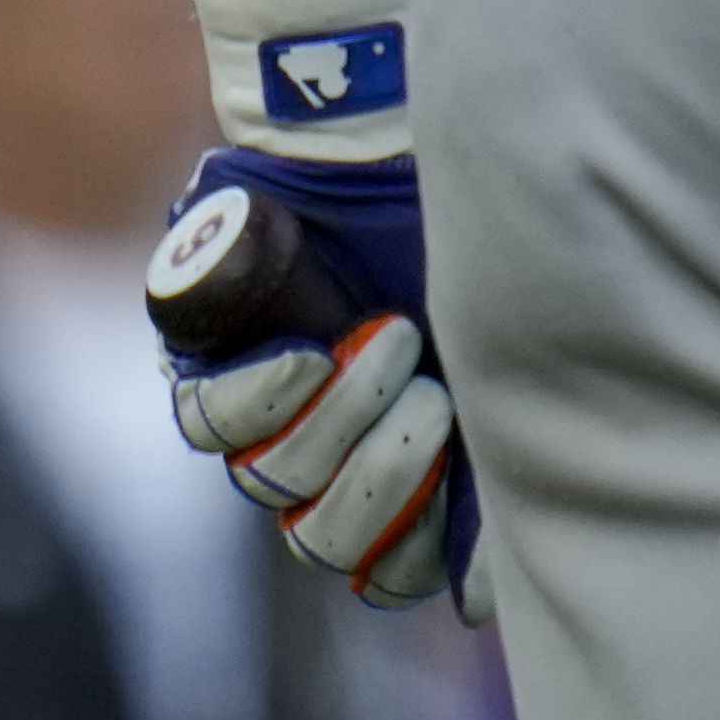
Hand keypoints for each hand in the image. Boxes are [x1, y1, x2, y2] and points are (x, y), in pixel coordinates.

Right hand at [146, 147, 486, 612]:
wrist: (511, 214)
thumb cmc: (406, 179)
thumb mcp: (329, 151)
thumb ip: (265, 165)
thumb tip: (233, 172)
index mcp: (239, 361)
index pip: (208, 417)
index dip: (254, 398)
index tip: (312, 351)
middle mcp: (284, 434)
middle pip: (271, 483)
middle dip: (337, 422)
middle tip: (401, 340)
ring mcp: (355, 479)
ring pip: (327, 537)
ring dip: (383, 476)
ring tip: (440, 399)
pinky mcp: (430, 510)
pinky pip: (407, 568)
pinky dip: (437, 547)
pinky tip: (475, 496)